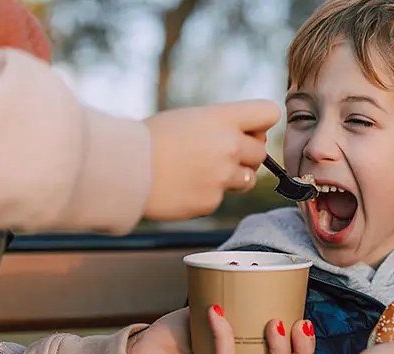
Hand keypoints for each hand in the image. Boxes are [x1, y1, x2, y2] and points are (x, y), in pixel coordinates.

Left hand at [125, 306, 314, 353]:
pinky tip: (217, 312)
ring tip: (274, 323)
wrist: (138, 353)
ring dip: (277, 352)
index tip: (304, 320)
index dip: (304, 350)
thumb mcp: (212, 314)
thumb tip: (245, 265)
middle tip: (297, 323)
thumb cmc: (175, 336)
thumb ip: (231, 299)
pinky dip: (225, 336)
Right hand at [143, 100, 277, 220]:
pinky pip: (221, 197)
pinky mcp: (211, 201)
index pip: (269, 113)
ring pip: (248, 179)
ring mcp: (222, 176)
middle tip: (216, 155)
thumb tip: (252, 139)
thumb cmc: (152, 139)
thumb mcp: (189, 118)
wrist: (124, 168)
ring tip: (200, 170)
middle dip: (245, 155)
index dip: (260, 123)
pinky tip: (184, 186)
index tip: (247, 130)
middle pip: (261, 152)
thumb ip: (222, 125)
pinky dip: (206, 193)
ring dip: (232, 177)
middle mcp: (228, 146)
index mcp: (222, 118)